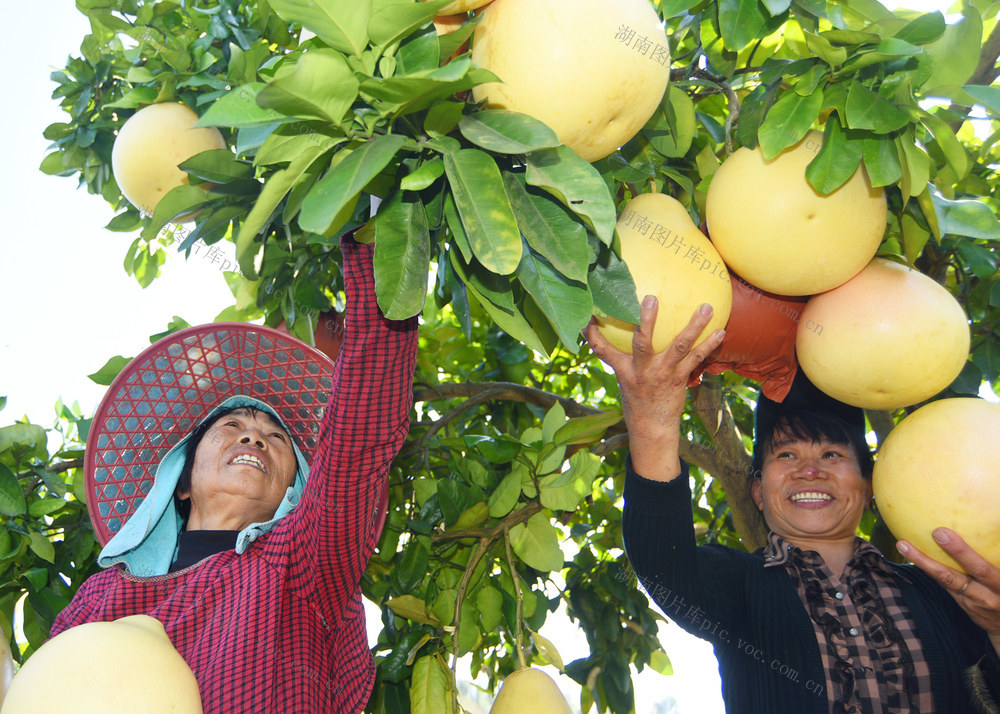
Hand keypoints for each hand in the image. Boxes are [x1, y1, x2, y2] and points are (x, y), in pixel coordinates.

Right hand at [583, 297, 724, 480]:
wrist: (652, 429)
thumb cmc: (637, 400)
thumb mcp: (622, 380)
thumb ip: (619, 358)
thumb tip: (614, 337)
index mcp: (623, 369)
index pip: (602, 349)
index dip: (592, 333)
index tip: (588, 315)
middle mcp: (642, 370)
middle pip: (642, 342)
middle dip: (646, 320)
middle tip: (652, 298)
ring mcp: (662, 374)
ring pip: (679, 346)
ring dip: (694, 326)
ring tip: (706, 307)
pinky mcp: (679, 379)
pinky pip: (696, 358)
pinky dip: (709, 344)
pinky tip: (721, 331)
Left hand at [898, 529, 999, 651]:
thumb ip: (997, 558)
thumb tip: (992, 525)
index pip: (984, 569)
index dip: (966, 553)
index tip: (948, 533)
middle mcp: (989, 594)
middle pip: (968, 572)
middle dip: (955, 552)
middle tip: (937, 532)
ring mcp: (972, 600)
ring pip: (946, 579)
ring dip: (922, 561)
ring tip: (903, 544)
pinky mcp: (961, 602)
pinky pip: (943, 582)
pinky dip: (927, 567)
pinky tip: (910, 552)